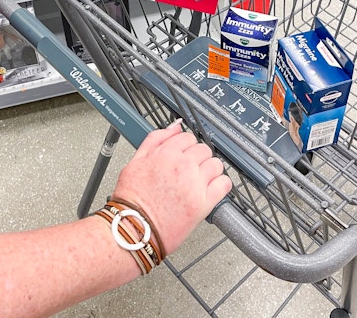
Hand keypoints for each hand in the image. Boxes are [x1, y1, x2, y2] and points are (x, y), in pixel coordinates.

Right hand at [111, 120, 231, 256]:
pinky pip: (224, 184)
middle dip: (197, 157)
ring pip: (216, 164)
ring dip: (210, 169)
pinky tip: (210, 189)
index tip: (183, 155)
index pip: (187, 137)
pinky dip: (221, 184)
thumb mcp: (135, 161)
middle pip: (203, 149)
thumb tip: (174, 127)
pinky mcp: (204, 203)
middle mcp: (183, 166)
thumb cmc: (132, 200)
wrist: (133, 229)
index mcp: (166, 153)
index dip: (185, 146)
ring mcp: (195, 184)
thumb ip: (155, 140)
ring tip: (199, 180)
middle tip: (188, 170)